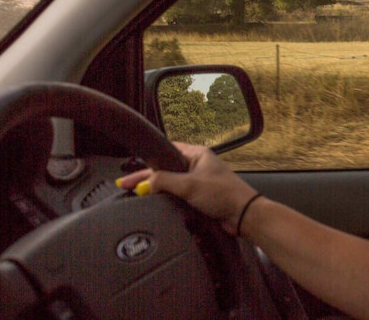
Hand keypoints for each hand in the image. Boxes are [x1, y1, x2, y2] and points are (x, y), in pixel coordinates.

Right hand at [117, 142, 258, 234]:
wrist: (243, 215)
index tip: (129, 174)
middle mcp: (197, 165)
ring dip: (156, 190)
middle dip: (145, 178)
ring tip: (134, 196)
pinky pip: (178, 196)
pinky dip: (166, 199)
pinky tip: (154, 204)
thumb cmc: (223, 194)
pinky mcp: (199, 197)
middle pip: (165, 169)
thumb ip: (164, 180)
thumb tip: (147, 183)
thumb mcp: (189, 184)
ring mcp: (198, 182)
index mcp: (197, 154)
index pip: (165, 152)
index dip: (147, 162)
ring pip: (171, 184)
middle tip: (125, 186)